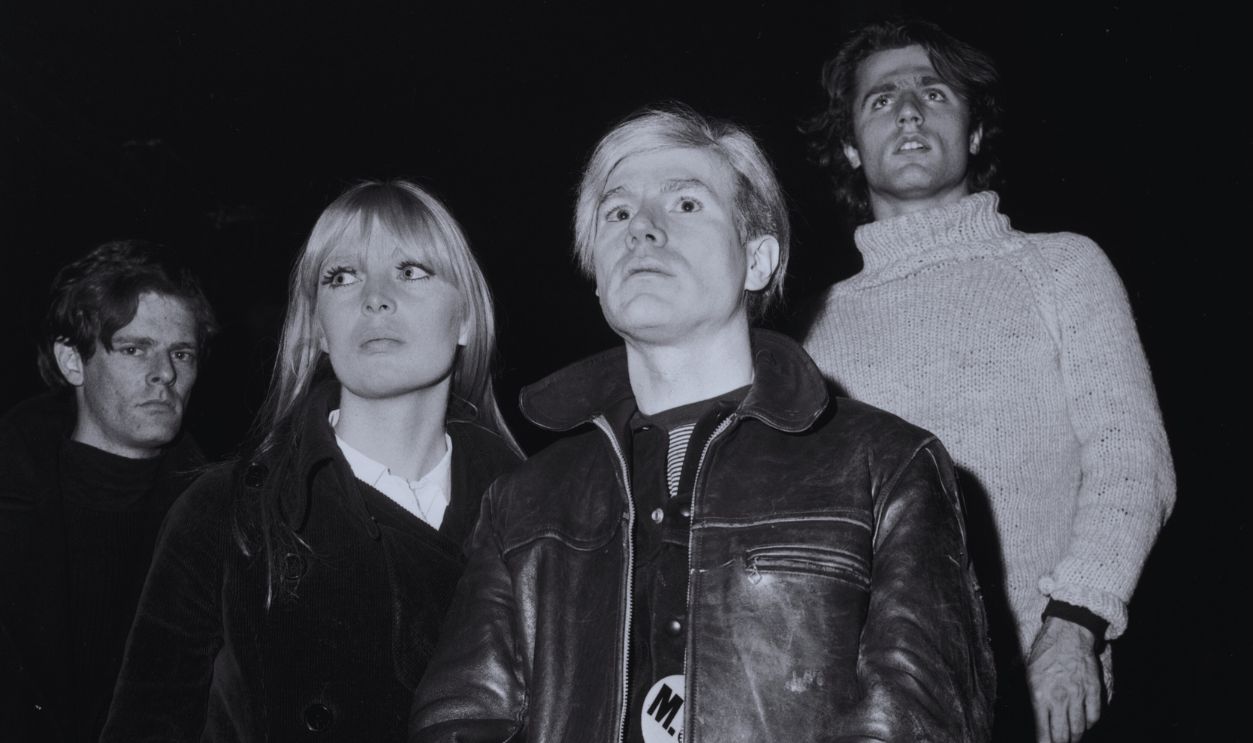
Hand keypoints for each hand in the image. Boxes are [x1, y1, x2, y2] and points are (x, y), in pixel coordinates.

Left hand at [1027, 616, 1101, 742]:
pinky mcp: (1093, 690)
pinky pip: (1094, 716)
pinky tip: (1084, 724)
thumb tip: (1021, 711)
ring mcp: (1078, 695)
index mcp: (1039, 694)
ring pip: (1079, 729)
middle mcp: (1059, 698)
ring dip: (1075, 738)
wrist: (1068, 634)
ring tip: (1071, 739)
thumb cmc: (1044, 653)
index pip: (1042, 731)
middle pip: (1062, 735)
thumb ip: (1026, 694)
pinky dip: (1089, 724)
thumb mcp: (1026, 672)